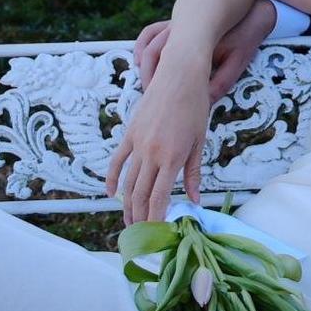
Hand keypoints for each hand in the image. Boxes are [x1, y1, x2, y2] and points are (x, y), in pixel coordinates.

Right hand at [105, 56, 211, 224]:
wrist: (180, 75)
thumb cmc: (195, 106)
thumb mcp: (199, 141)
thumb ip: (193, 172)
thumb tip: (194, 200)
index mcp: (172, 157)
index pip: (159, 197)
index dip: (156, 218)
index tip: (155, 235)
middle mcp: (151, 154)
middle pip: (140, 194)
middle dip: (140, 217)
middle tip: (141, 235)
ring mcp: (137, 144)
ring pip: (128, 182)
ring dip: (127, 204)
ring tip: (129, 222)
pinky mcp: (129, 134)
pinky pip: (117, 161)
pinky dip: (112, 179)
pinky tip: (111, 194)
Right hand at [134, 0, 277, 101]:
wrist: (254, 9)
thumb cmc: (247, 36)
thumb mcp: (239, 60)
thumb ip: (221, 81)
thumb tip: (205, 103)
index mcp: (197, 41)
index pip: (169, 64)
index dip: (160, 85)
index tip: (159, 101)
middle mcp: (183, 29)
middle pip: (153, 52)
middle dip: (148, 77)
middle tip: (150, 98)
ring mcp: (178, 22)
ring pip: (150, 41)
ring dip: (143, 62)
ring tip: (146, 84)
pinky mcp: (177, 20)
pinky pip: (153, 32)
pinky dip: (144, 45)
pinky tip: (143, 62)